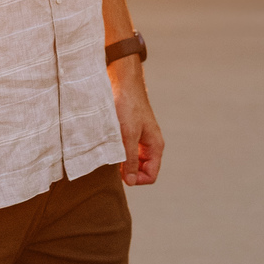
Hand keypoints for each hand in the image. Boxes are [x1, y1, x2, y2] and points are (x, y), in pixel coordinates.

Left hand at [109, 56, 163, 185]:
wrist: (122, 82)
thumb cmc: (128, 105)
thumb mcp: (128, 134)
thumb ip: (130, 158)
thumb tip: (131, 181)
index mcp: (155, 146)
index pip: (150, 176)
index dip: (136, 179)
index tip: (120, 172)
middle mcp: (149, 144)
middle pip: (141, 170)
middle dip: (128, 169)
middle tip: (113, 160)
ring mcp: (140, 138)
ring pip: (132, 160)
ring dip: (121, 159)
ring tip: (110, 150)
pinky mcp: (129, 132)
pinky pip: (125, 149)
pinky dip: (117, 150)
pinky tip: (108, 143)